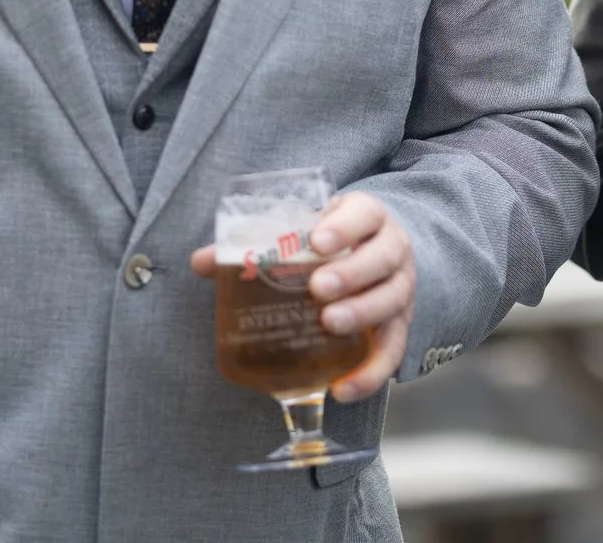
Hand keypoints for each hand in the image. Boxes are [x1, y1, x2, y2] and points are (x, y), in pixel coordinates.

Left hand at [189, 192, 414, 402]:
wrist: (370, 256)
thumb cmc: (328, 244)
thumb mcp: (303, 233)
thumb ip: (256, 244)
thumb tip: (202, 262)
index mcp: (368, 218)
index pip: (365, 213)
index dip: (346, 226)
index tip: (317, 241)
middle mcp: (392, 250)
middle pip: (384, 257)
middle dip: (352, 273)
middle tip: (317, 289)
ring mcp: (400, 288)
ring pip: (393, 299)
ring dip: (363, 314)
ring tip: (329, 324)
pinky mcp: (400, 326)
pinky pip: (392, 351)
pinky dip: (371, 372)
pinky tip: (343, 388)